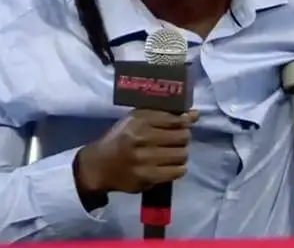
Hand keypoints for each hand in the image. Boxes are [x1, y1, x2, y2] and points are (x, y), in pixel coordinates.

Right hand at [75, 109, 198, 194]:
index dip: (184, 122)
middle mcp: (141, 138)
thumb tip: (194, 115)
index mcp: (138, 120)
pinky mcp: (147, 178)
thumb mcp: (136, 120)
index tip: (184, 124)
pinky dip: (177, 168)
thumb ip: (164, 115)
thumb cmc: (120, 138)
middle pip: (182, 137)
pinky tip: (170, 166)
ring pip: (181, 155)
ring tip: (172, 154)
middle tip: (176, 141)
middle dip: (182, 138)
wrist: (99, 166)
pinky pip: (176, 172)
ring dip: (180, 154)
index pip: (174, 119)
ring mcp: (144, 160)